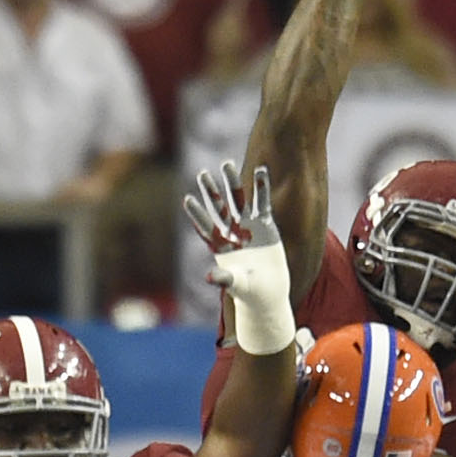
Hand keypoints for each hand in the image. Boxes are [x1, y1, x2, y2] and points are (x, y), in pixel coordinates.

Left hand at [185, 162, 294, 354]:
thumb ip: (223, 279)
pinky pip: (263, 202)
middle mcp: (231, 232)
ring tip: (227, 164)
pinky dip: (262, 188)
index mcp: (220, 245)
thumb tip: (209, 276)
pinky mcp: (265, 224)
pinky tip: (261, 171)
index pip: (205, 226)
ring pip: (239, 200)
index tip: (187, 200)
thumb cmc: (249, 292)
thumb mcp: (236, 285)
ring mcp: (248, 226)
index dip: (197, 214)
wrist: (268, 292)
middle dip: (211, 191)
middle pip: (219, 207)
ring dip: (233, 183)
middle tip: (202, 173)